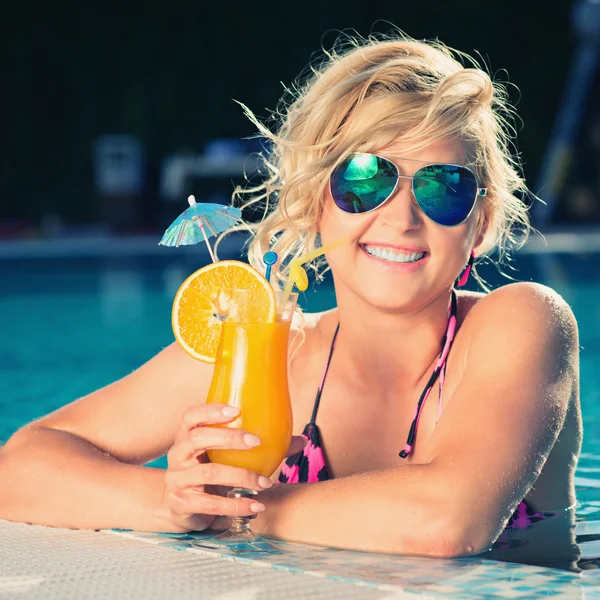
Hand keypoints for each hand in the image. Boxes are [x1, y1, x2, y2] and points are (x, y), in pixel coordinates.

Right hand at [162, 403, 305, 531]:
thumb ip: (261, 447)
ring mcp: (177, 479)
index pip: (191, 416)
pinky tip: (255, 506)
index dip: (210, 411)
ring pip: (208, 473)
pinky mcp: (182, 503)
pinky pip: (210, 504)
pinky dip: (236, 505)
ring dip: (240, 476)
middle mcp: (178, 454)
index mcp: (187, 436)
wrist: (182, 507)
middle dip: (228, 438)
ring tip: (265, 483)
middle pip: (197, 438)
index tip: (236, 409)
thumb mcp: (227, 456)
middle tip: (256, 441)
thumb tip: (302, 440)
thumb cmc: (211, 472)